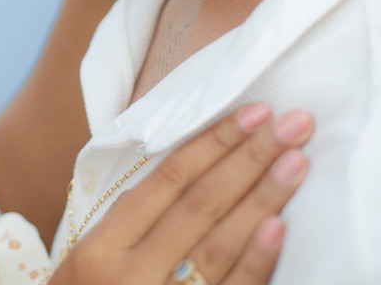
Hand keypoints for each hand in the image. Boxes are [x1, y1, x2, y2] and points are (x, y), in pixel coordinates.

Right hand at [51, 104, 311, 284]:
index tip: (250, 112)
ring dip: (263, 198)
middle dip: (248, 158)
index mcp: (98, 249)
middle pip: (199, 205)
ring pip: (220, 245)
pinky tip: (279, 227)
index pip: (164, 182)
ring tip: (296, 160)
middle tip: (291, 122)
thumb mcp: (84, 263)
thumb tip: (192, 164)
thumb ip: (128, 222)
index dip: (211, 144)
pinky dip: (257, 261)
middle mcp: (128, 277)